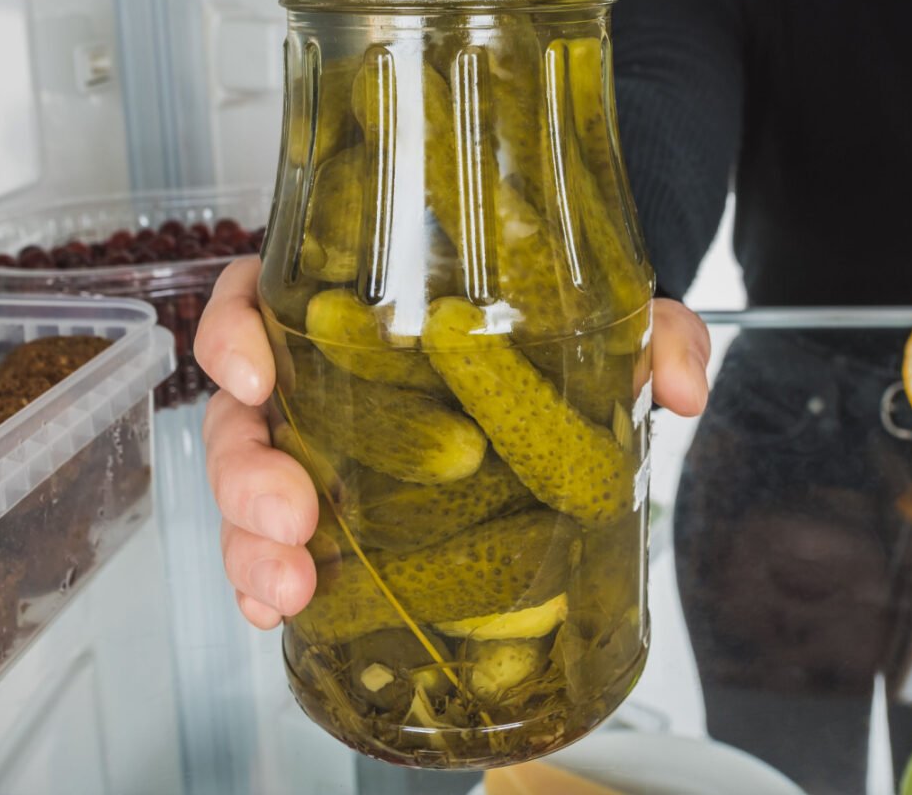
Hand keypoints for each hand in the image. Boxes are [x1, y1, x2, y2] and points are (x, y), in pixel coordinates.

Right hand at [194, 257, 711, 629]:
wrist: (560, 379)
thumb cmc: (552, 331)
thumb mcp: (607, 315)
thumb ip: (653, 330)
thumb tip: (678, 387)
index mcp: (349, 305)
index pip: (255, 297)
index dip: (233, 333)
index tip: (255, 371)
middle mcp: (316, 376)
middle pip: (240, 413)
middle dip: (246, 473)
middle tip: (292, 515)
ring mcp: (319, 449)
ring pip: (247, 489)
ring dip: (250, 543)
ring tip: (291, 586)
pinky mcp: (338, 515)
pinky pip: (279, 544)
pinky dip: (269, 581)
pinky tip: (282, 613)